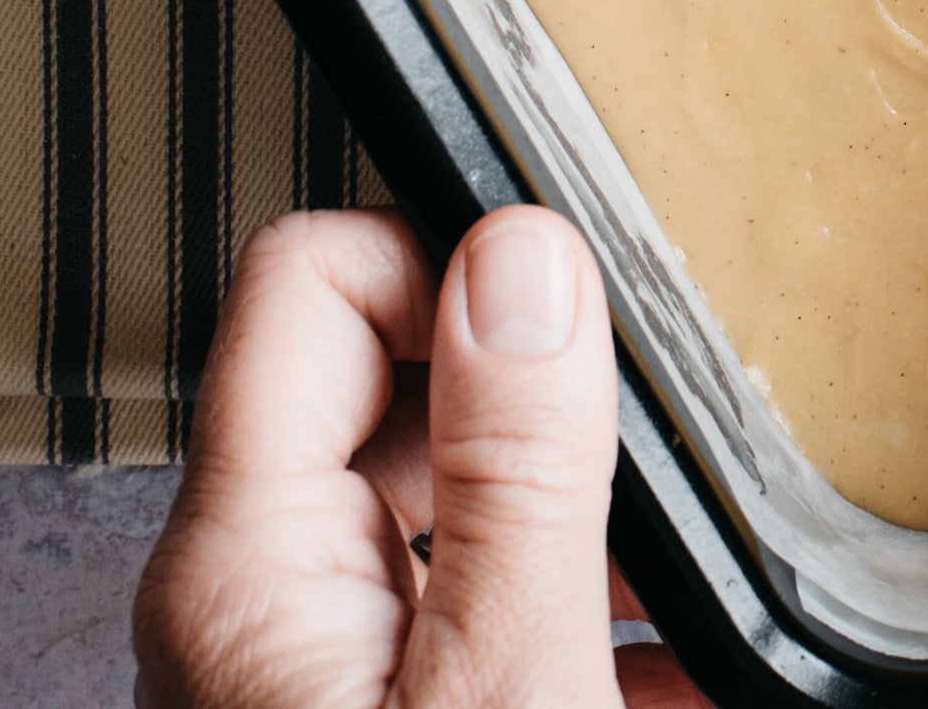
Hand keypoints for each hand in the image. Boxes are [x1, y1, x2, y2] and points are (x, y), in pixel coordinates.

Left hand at [134, 207, 695, 708]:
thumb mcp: (508, 680)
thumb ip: (516, 470)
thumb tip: (522, 262)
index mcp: (245, 568)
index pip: (308, 279)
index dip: (453, 266)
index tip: (572, 321)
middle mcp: (243, 602)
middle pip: (392, 390)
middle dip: (540, 402)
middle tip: (655, 453)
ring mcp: (294, 666)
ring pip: (445, 506)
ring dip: (574, 522)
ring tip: (684, 577)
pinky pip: (459, 612)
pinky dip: (564, 616)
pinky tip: (664, 667)